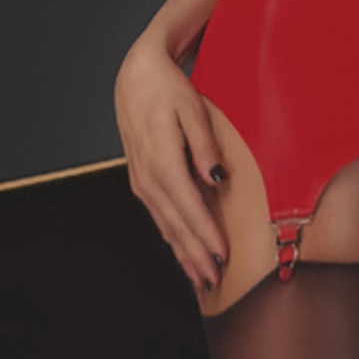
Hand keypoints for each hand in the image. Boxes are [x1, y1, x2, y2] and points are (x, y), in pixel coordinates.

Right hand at [113, 22, 230, 294]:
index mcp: (162, 161)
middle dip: (195, 255)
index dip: (206, 234)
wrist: (136, 77)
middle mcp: (148, 177)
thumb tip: (215, 176)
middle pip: (175, 225)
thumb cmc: (167, 89)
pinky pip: (158, 216)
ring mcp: (142, 181)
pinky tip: (182, 251)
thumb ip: (204, 144)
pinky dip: (172, 238)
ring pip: (165, 225)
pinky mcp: (141, 180)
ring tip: (200, 277)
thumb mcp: (192, 108)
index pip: (189, 206)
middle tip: (215, 281)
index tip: (222, 256)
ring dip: (182, 253)